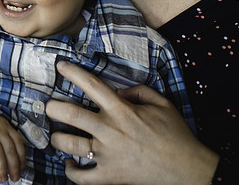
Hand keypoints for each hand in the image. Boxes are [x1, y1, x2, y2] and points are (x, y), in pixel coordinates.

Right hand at [0, 98, 24, 182]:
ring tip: (2, 179)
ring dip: (1, 169)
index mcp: (5, 125)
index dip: (21, 157)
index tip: (22, 168)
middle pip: (10, 151)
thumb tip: (13, 159)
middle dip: (14, 167)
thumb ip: (4, 136)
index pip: (18, 143)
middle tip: (14, 178)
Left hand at [46, 61, 217, 184]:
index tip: (60, 66)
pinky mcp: (110, 176)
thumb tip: (118, 91)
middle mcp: (110, 130)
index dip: (73, 72)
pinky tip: (69, 165)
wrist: (189, 170)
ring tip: (55, 135)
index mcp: (122, 110)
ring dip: (56, 138)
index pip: (92, 85)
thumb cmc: (176, 136)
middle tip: (49, 106)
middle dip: (53, 107)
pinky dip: (71, 171)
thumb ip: (138, 91)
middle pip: (70, 114)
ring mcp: (108, 155)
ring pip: (69, 144)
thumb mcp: (162, 104)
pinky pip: (82, 177)